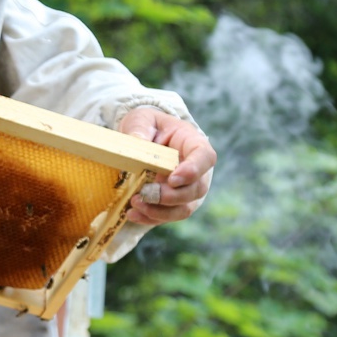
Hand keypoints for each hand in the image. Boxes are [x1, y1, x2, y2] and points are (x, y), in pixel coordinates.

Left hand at [118, 107, 215, 226]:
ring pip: (185, 208)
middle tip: (147, 193)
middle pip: (197, 189)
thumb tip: (137, 143)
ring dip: (161, 211)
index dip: (193, 170)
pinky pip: (168, 216)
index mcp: (193, 143)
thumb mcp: (142, 119)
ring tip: (136, 204)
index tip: (173, 178)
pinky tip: (132, 213)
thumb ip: (140, 128)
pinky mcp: (173, 203)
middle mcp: (196, 170)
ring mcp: (187, 189)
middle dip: (173, 196)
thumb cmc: (148, 126)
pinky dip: (151, 218)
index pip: (205, 157)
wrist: (144, 139)